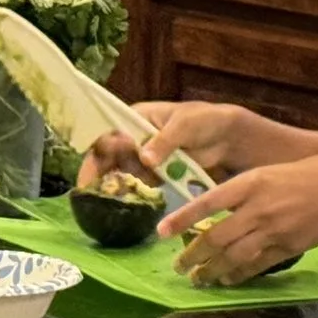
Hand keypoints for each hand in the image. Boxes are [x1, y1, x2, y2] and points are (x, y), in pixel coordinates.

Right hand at [77, 101, 262, 188]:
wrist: (229, 139)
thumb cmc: (205, 121)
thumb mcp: (185, 125)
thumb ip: (164, 141)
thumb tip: (145, 160)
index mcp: (137, 117)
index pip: (109, 134)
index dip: (96, 155)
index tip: (88, 177)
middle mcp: (136, 135)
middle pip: (109, 156)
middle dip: (101, 174)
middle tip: (93, 194)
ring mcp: (145, 155)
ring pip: (122, 171)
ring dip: (118, 184)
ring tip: (113, 198)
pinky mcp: (156, 172)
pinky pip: (139, 182)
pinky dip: (134, 190)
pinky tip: (130, 199)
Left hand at [157, 154, 317, 287]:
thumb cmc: (314, 171)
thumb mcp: (271, 169)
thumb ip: (245, 189)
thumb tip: (217, 210)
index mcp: (251, 181)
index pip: (206, 202)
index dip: (181, 220)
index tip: (162, 232)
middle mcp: (258, 207)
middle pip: (216, 237)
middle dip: (192, 255)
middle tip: (177, 266)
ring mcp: (274, 230)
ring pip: (233, 256)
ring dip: (211, 271)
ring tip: (197, 279)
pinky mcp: (289, 247)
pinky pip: (257, 266)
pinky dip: (238, 275)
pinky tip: (226, 281)